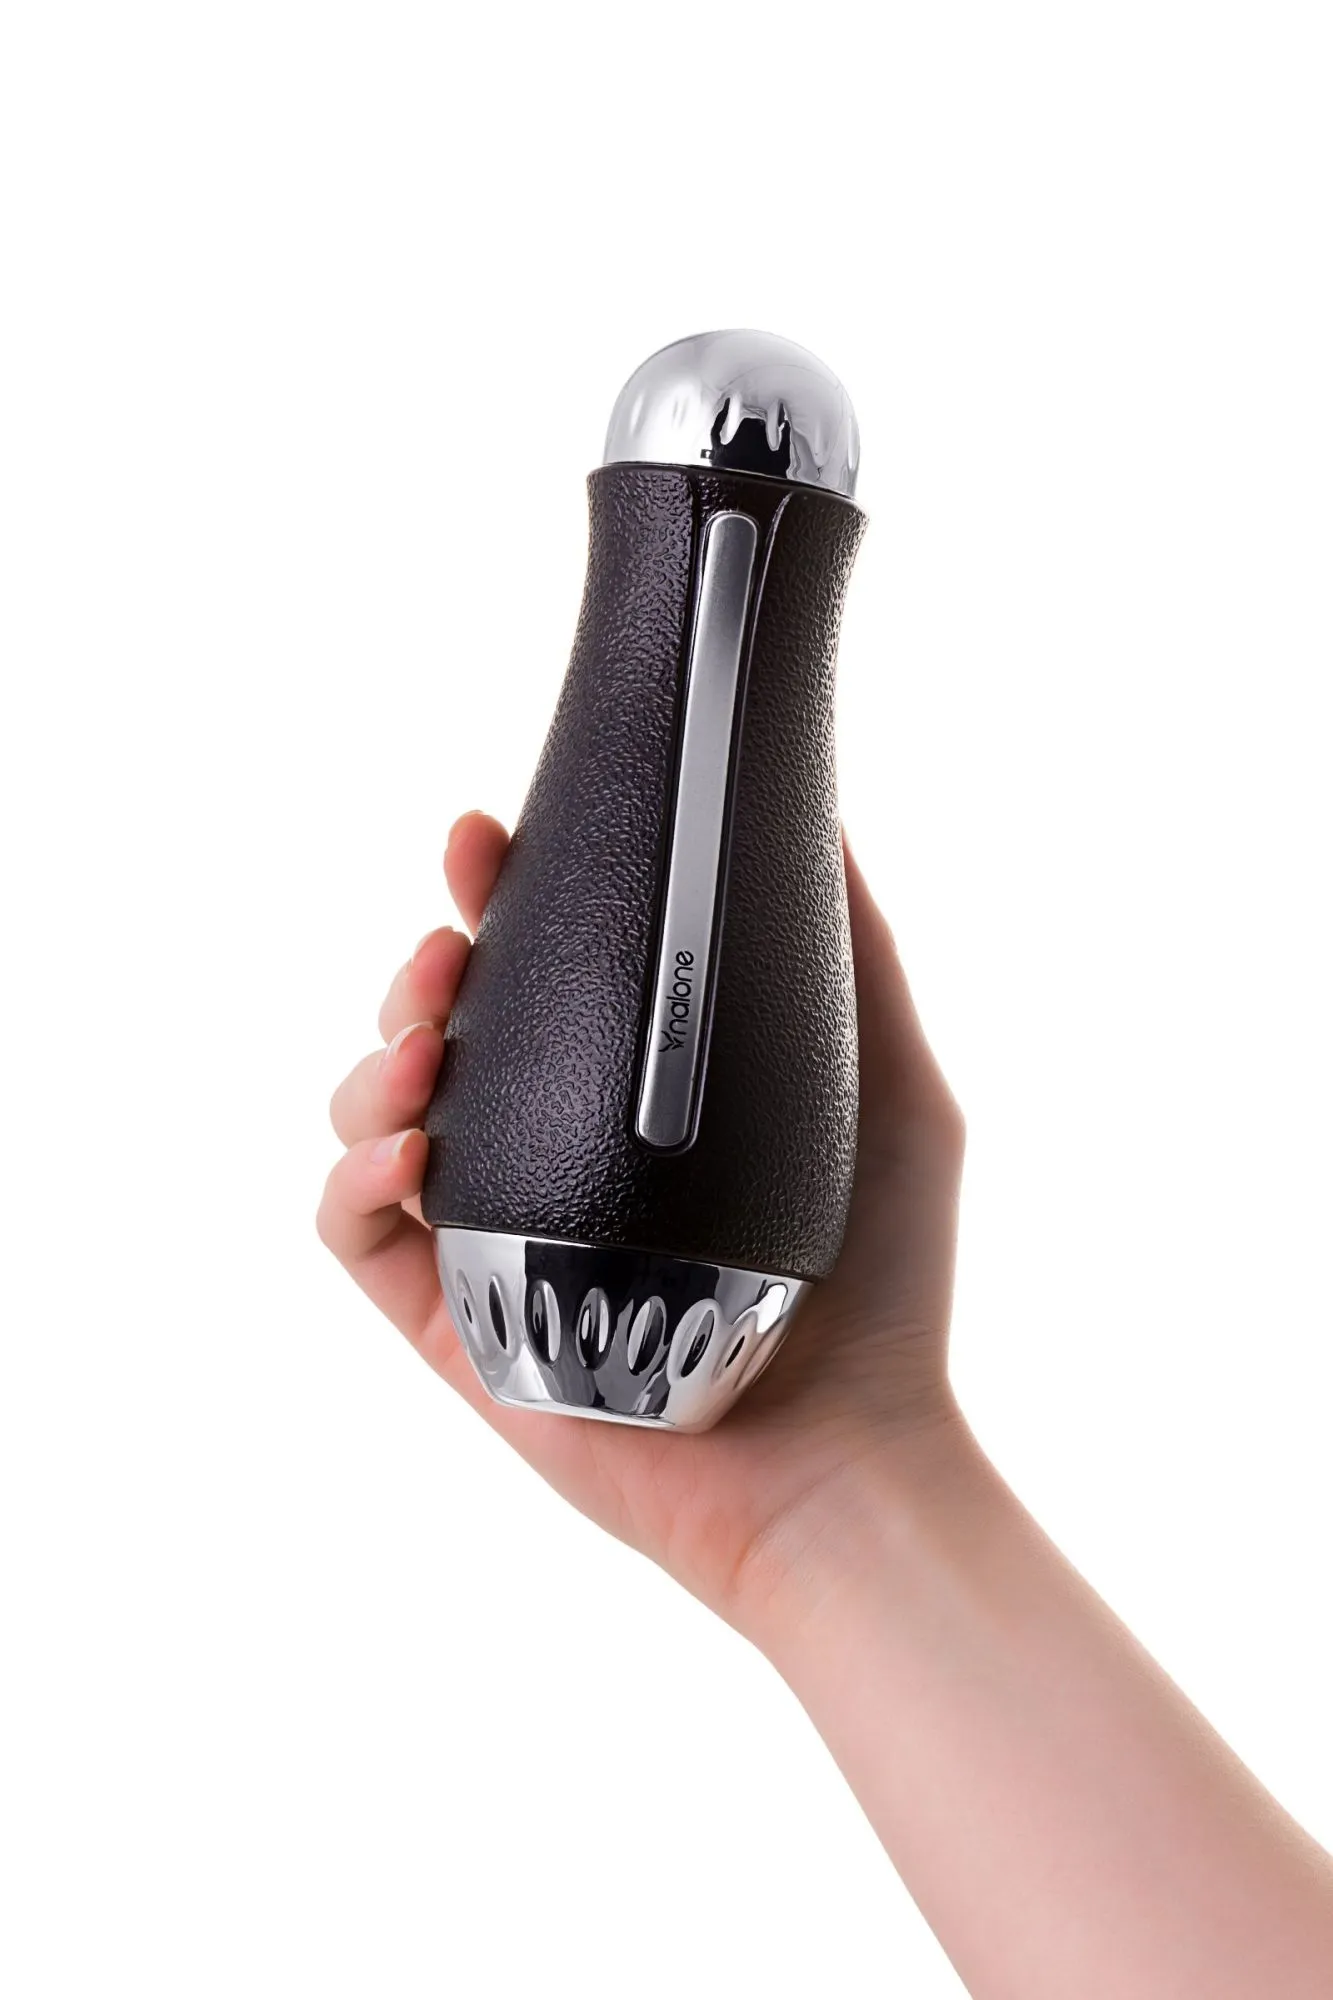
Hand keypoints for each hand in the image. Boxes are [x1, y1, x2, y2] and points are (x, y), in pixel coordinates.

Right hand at [318, 812, 965, 1637]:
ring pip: (377, 1117)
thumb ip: (860, 960)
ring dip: (374, 1061)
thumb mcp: (893, 1092)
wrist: (850, 1461)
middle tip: (447, 941)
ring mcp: (496, 1239)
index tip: (484, 837)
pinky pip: (358, 1238)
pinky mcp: (457, 1324)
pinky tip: (402, 1153)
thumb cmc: (888, 1289)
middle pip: (441, 1034)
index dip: (494, 899)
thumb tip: (820, 819)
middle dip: (421, 969)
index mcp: (630, 1100)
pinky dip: (350, 1181)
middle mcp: (553, 1157)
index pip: (537, 979)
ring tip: (426, 1048)